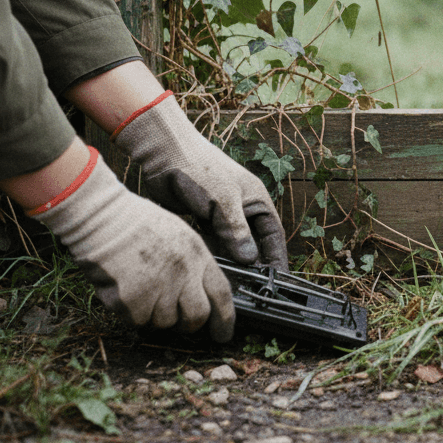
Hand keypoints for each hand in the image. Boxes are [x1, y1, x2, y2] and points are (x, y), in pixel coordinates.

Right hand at [29, 148, 234, 340]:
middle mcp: (183, 272)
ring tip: (140, 288)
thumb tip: (202, 294)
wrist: (100, 216)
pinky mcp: (134, 300)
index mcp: (197, 253)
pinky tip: (124, 288)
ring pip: (165, 322)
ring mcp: (159, 286)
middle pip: (197, 317)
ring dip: (154, 315)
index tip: (223, 334)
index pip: (222, 294)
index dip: (225, 319)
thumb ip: (194, 263)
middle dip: (188, 325)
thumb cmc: (136, 222)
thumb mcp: (179, 233)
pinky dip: (131, 312)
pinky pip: (138, 321)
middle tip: (177, 321)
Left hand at [113, 93, 288, 269]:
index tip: (277, 281)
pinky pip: (213, 242)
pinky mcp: (203, 218)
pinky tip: (210, 271)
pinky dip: (214, 255)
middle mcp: (243, 209)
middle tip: (250, 290)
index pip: (273, 235)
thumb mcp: (223, 201)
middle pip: (253, 243)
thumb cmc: (201, 169)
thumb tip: (250, 260)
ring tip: (230, 285)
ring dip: (231, 263)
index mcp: (256, 201)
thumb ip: (236, 231)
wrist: (165, 152)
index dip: (276, 258)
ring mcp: (223, 215)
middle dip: (253, 266)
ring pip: (231, 245)